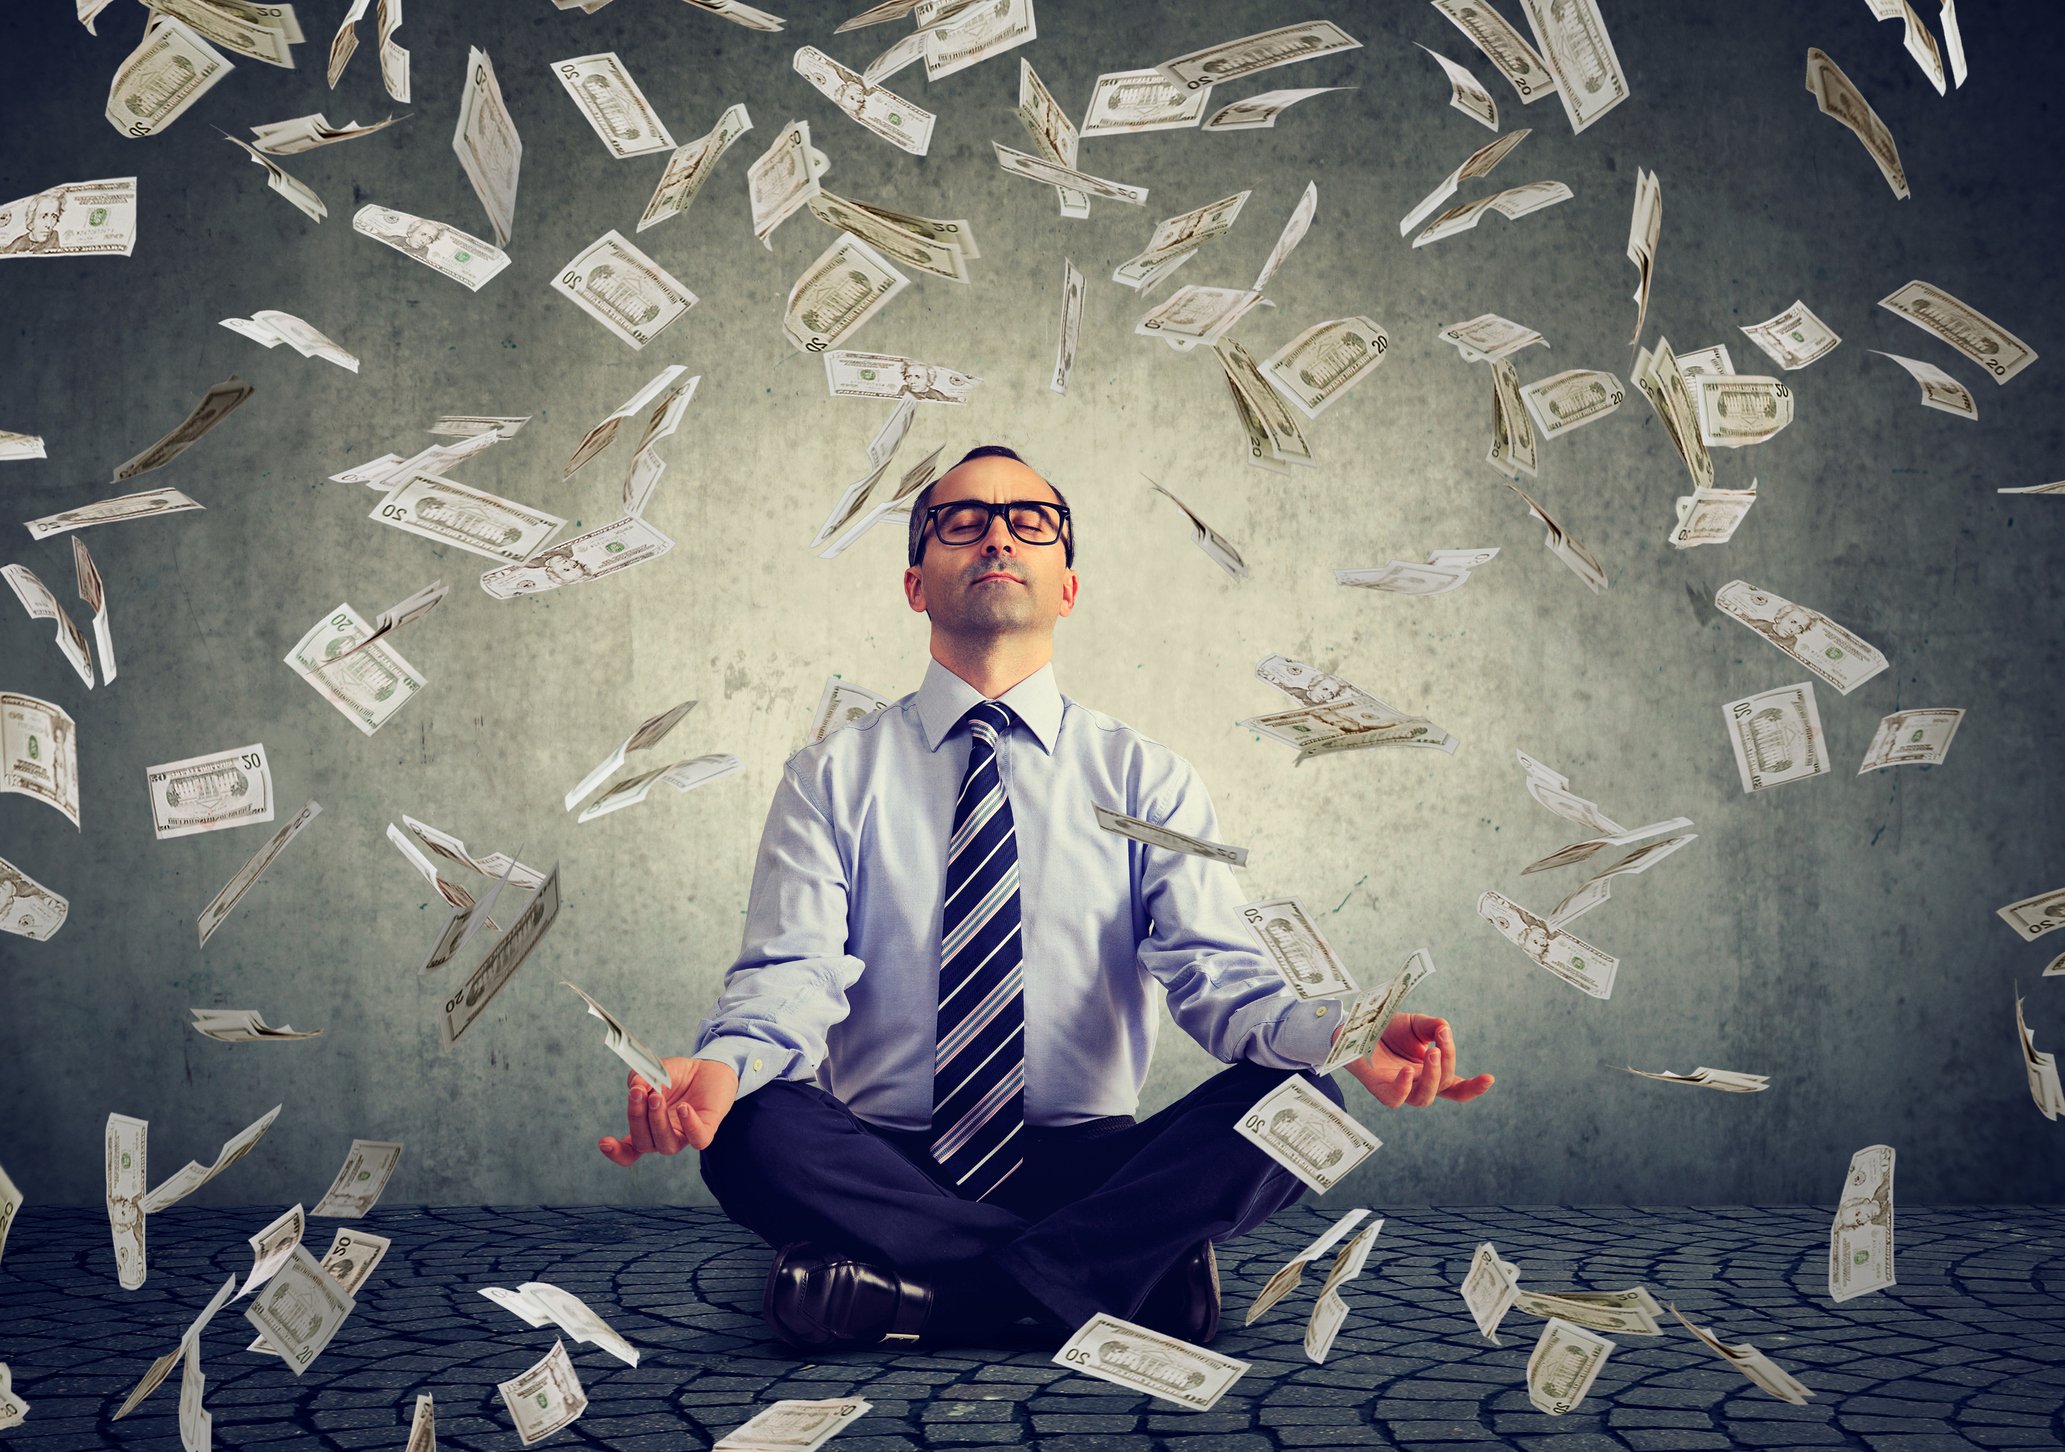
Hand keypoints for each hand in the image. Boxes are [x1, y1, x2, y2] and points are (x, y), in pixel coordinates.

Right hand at [598, 1056, 738, 1164]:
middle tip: (639, 1093)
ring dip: (657, 1121)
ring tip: (657, 1096)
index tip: (604, 1142)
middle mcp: (664, 1136)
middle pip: (643, 1143)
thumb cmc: (678, 1075)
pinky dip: (689, 1125)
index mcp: (647, 1128)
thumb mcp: (654, 1070)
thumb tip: (636, 1087)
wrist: (709, 1067)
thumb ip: (640, 1078)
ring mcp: (684, 1135)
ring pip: (666, 1145)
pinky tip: (684, 1107)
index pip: (629, 1150)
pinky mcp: (706, 1129)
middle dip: (637, 1118)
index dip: (616, 1152)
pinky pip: (698, 1139)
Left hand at [1341, 1013, 1493, 1107]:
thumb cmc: (1387, 1028)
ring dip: (1432, 1077)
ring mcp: (1398, 1088)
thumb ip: (1434, 1028)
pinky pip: (1394, 1099)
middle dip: (1448, 1065)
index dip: (1473, 1088)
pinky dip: (1403, 1088)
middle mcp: (1416, 1083)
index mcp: (1429, 1072)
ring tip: (1431, 1053)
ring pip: (1423, 1098)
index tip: (1490, 1078)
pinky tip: (1407, 1071)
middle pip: (1443, 1087)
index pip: (1456, 1088)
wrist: (1356, 1025)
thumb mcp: (1416, 1024)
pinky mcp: (1378, 1088)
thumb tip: (1445, 1031)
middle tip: (1440, 1044)